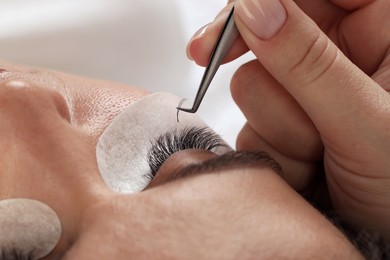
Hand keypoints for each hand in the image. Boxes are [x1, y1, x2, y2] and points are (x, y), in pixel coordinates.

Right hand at [187, 0, 389, 237]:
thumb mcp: (368, 121)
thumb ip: (309, 64)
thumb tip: (256, 9)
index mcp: (381, 32)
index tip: (240, 12)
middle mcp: (339, 56)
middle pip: (269, 24)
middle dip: (248, 52)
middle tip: (208, 54)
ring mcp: (305, 91)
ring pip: (252, 80)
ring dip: (276, 123)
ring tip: (319, 152)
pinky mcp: (283, 121)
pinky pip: (249, 120)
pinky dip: (271, 148)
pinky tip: (306, 166)